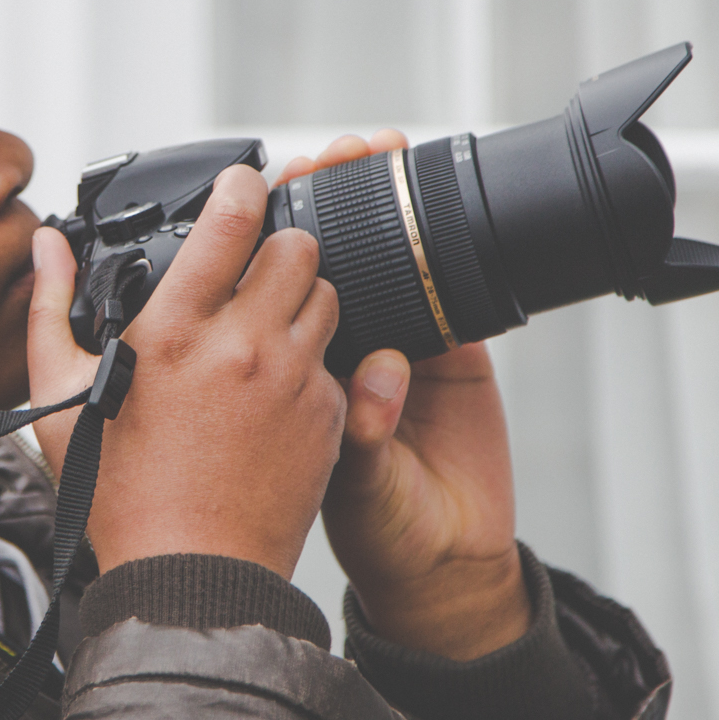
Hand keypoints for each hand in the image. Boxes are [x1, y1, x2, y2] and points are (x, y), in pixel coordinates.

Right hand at [25, 165, 346, 577]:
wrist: (190, 578)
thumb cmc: (121, 493)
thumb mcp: (60, 398)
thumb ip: (49, 307)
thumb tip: (45, 246)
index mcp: (175, 331)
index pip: (235, 218)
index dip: (243, 185)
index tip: (242, 185)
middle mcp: (244, 346)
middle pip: (298, 247)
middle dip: (277, 246)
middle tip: (253, 268)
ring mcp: (294, 381)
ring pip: (327, 296)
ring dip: (300, 297)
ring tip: (264, 326)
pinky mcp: (329, 418)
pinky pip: (336, 358)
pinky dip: (313, 358)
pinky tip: (276, 384)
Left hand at [277, 131, 529, 660]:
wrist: (444, 564)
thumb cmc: (377, 528)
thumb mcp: (349, 483)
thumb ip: (360, 431)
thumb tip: (374, 386)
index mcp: (286, 373)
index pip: (265, 288)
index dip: (267, 230)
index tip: (266, 182)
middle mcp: (335, 351)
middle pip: (323, 254)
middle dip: (328, 198)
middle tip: (332, 154)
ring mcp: (396, 345)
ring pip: (384, 257)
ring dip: (383, 204)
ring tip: (380, 155)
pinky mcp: (453, 350)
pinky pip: (446, 290)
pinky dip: (442, 248)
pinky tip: (437, 213)